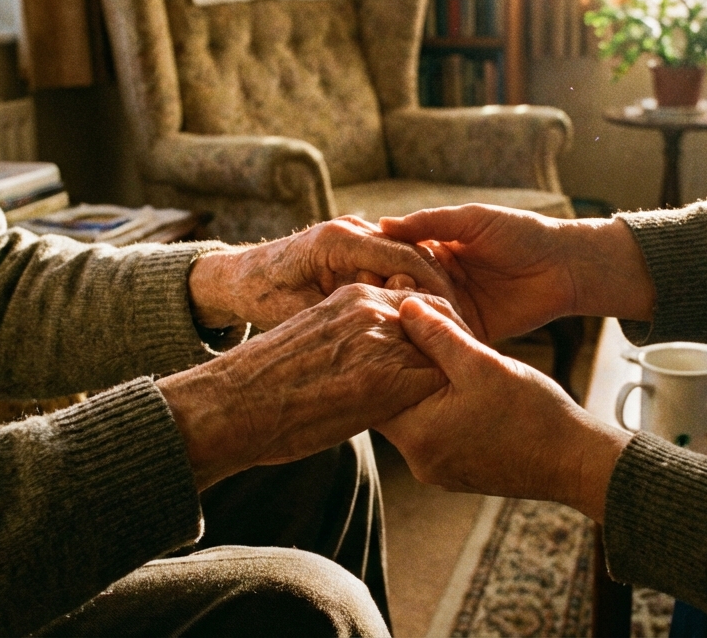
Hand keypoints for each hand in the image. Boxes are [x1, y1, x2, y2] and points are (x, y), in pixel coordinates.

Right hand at [159, 284, 466, 489]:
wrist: (234, 405)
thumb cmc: (264, 384)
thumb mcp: (311, 339)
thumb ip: (348, 338)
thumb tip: (368, 361)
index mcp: (351, 295)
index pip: (415, 298)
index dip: (435, 323)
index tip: (448, 346)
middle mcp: (370, 307)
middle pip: (437, 314)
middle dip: (454, 338)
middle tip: (470, 367)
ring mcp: (380, 340)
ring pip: (443, 345)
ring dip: (455, 366)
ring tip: (472, 391)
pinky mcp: (386, 378)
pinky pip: (437, 378)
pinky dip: (449, 393)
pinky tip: (454, 411)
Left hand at [188, 216, 461, 330]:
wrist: (238, 277)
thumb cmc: (261, 297)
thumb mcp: (299, 313)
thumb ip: (342, 314)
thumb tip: (386, 336)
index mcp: (338, 239)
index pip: (404, 258)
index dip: (435, 290)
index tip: (456, 321)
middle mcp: (350, 228)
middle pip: (413, 254)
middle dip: (440, 289)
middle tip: (464, 325)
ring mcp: (354, 232)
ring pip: (408, 257)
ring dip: (429, 288)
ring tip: (450, 324)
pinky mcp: (356, 243)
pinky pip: (393, 261)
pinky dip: (411, 286)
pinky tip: (425, 318)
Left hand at [377, 299, 631, 522]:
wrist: (575, 463)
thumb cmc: (533, 414)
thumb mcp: (483, 364)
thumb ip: (439, 335)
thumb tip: (404, 306)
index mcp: (418, 436)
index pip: (375, 391)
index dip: (382, 354)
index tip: (392, 326)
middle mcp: (420, 461)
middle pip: (393, 405)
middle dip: (404, 369)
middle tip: (415, 334)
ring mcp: (439, 470)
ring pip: (417, 418)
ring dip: (425, 388)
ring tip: (441, 355)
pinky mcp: (458, 472)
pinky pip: (437, 433)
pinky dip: (442, 408)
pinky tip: (461, 385)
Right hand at [380, 205, 652, 341]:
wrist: (564, 265)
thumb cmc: (521, 232)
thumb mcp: (471, 220)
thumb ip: (429, 223)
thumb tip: (381, 224)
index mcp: (436, 251)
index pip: (396, 261)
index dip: (376, 267)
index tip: (353, 274)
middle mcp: (440, 282)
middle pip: (403, 293)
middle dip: (384, 301)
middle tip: (360, 309)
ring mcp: (455, 308)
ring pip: (420, 319)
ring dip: (403, 325)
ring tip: (376, 333)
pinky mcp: (472, 332)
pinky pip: (446, 340)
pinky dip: (430, 343)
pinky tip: (407, 350)